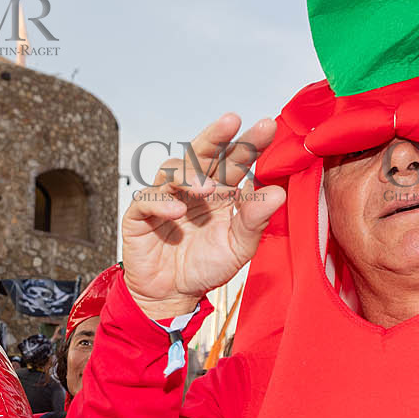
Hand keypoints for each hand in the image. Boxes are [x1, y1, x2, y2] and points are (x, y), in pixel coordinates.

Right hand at [122, 113, 284, 318]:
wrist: (173, 295)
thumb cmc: (206, 267)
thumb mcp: (238, 247)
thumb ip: (254, 220)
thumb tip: (278, 193)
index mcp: (220, 191)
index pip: (234, 161)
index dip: (248, 143)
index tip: (267, 127)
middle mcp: (192, 189)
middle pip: (201, 153)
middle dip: (216, 137)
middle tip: (231, 121)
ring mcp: (165, 198)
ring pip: (171, 170)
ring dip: (189, 174)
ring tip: (205, 188)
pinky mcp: (140, 215)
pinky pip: (147, 200)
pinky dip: (161, 203)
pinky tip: (177, 213)